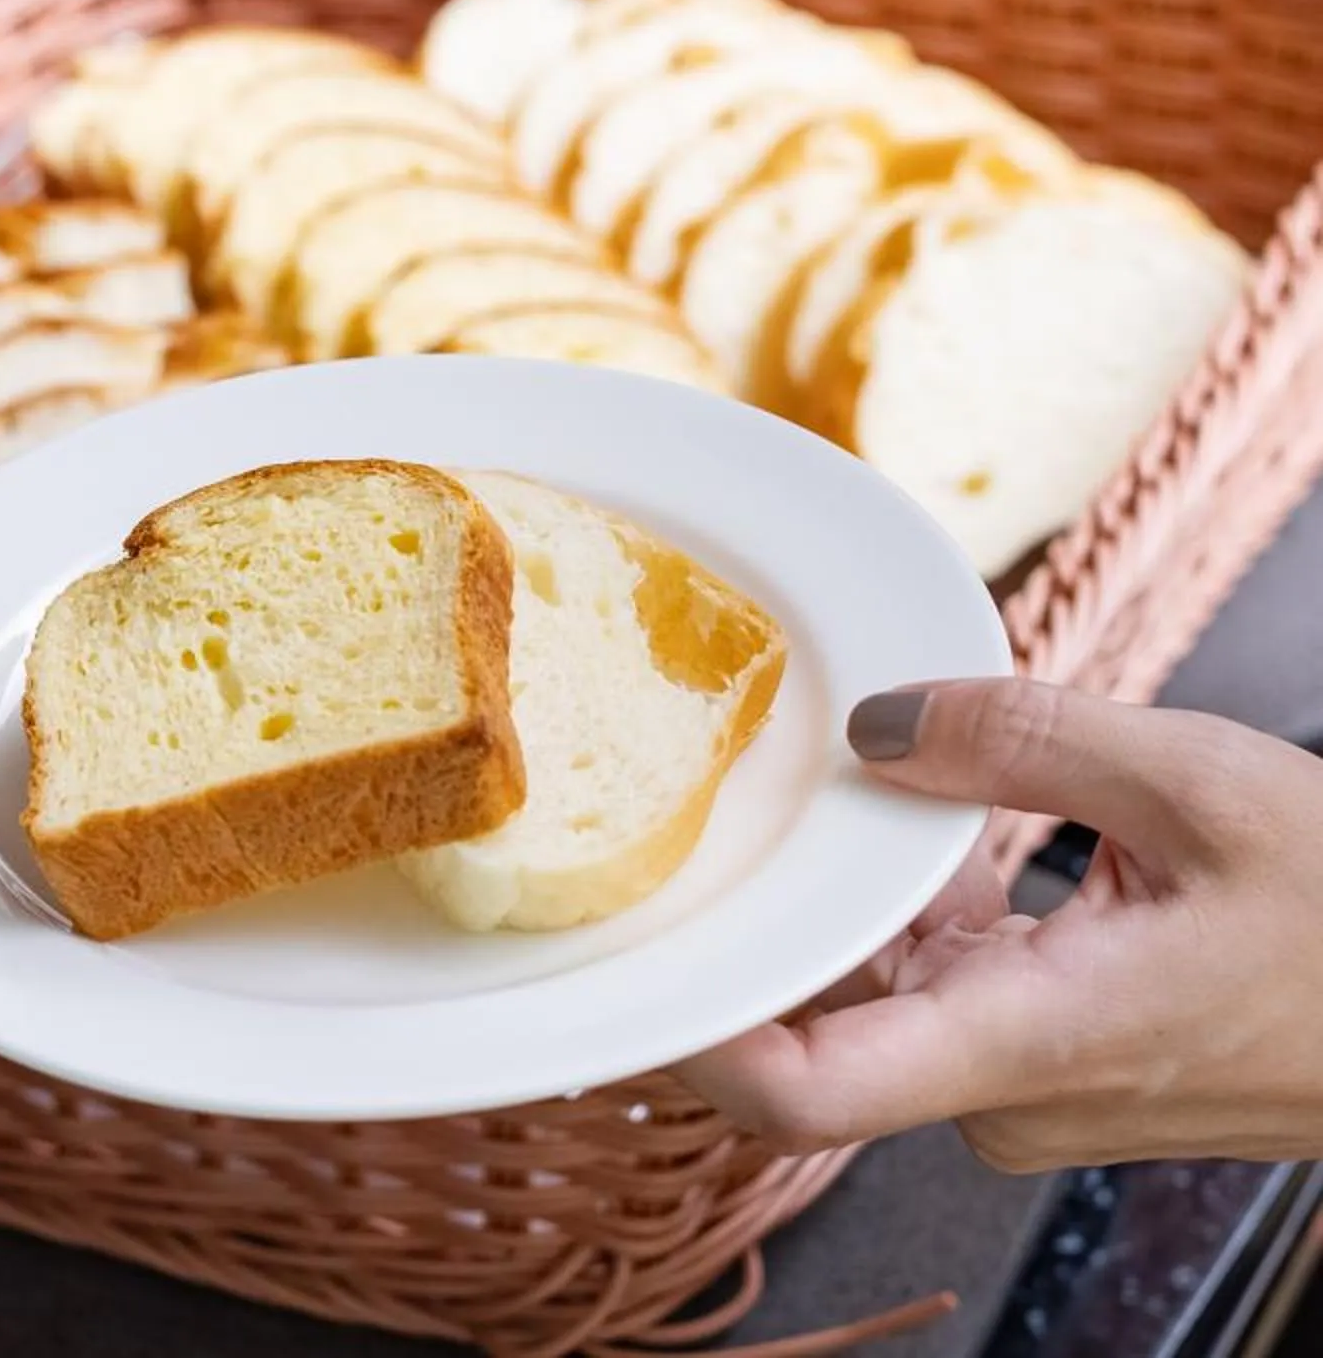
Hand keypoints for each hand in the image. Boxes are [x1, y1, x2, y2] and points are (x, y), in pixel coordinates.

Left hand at [674, 680, 1322, 1170]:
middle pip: (811, 1021)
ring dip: (842, 899)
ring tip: (809, 783)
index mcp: (1030, 1043)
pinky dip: (911, 908)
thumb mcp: (1201, 784)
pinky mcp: (1047, 1056)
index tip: (614, 946)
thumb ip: (1022, 739)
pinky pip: (931, 985)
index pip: (794, 1092)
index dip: (683, 1032)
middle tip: (683, 797)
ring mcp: (1025, 1083)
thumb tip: (878, 722)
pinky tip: (925, 819)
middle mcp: (1006, 1089)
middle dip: (756, 918)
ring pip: (870, 993)